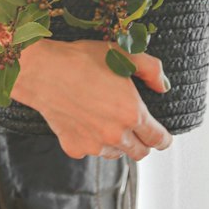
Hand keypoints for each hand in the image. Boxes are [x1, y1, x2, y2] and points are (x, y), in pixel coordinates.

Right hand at [13, 38, 173, 160]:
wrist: (44, 71)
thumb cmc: (82, 60)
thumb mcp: (123, 53)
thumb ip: (151, 69)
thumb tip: (163, 86)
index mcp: (132, 113)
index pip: (158, 139)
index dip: (163, 139)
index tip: (163, 138)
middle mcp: (115, 135)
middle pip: (140, 152)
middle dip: (143, 143)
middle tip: (138, 130)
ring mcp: (94, 145)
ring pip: (116, 154)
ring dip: (118, 143)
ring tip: (109, 122)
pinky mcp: (74, 148)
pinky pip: (91, 150)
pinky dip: (93, 141)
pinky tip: (87, 121)